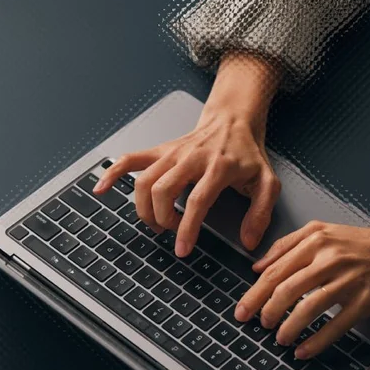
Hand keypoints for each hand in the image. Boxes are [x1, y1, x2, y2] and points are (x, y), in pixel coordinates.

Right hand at [93, 52, 282, 256]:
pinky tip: (101, 189)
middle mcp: (191, 158)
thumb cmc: (247, 154)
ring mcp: (172, 153)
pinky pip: (130, 160)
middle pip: (163, 190)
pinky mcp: (160, 151)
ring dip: (145, 208)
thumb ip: (261, 213)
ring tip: (157, 222)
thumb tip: (248, 241)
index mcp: (218, 167)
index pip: (197, 200)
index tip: (182, 249)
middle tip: (172, 233)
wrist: (233, 121)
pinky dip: (112, 173)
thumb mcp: (267, 183)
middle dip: (162, 219)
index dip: (187, 227)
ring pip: (145, 181)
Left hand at [234, 220, 369, 358]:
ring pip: (308, 307)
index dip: (254, 293)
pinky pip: (335, 325)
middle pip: (286, 289)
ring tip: (279, 338)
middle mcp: (329, 259)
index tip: (242, 309)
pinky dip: (316, 341)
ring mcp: (348, 281)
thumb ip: (287, 244)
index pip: (275, 270)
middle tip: (258, 324)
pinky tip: (303, 350)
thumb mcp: (322, 231)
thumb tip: (258, 266)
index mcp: (315, 242)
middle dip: (266, 311)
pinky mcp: (364, 301)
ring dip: (288, 327)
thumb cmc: (363, 244)